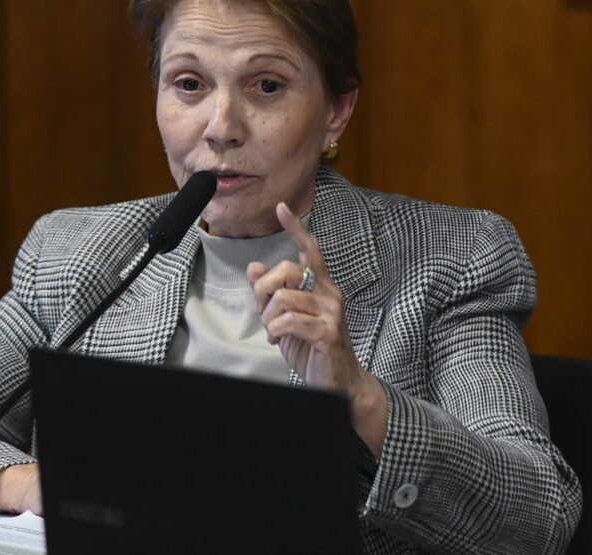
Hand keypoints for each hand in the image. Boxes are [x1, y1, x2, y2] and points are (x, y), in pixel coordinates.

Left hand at [247, 202, 387, 455]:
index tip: (282, 208)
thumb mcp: (285, 317)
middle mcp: (330, 293)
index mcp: (321, 286)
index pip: (309, 250)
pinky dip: (275, 331)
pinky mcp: (327, 331)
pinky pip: (288, 320)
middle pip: (286, 271)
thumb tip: (254, 267)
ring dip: (269, 318)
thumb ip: (271, 293)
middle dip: (264, 290)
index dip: (295, 228)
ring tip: (274, 331)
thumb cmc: (312, 348)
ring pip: (283, 298)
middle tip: (265, 312)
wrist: (337, 382)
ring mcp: (331, 311)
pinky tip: (279, 340)